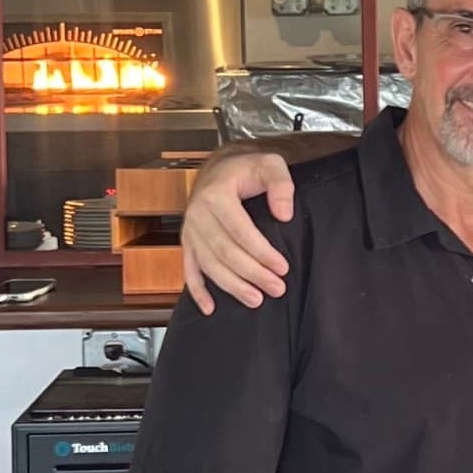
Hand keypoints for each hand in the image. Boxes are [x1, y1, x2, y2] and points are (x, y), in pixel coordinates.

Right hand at [181, 151, 295, 312]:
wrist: (218, 168)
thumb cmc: (245, 168)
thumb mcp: (270, 164)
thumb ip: (281, 184)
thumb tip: (284, 213)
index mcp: (216, 195)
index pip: (241, 231)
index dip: (261, 252)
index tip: (282, 267)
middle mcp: (198, 214)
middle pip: (225, 252)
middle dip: (252, 274)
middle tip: (276, 288)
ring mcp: (190, 230)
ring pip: (209, 265)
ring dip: (231, 286)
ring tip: (255, 299)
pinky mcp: (188, 242)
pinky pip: (189, 269)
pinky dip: (197, 291)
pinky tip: (210, 308)